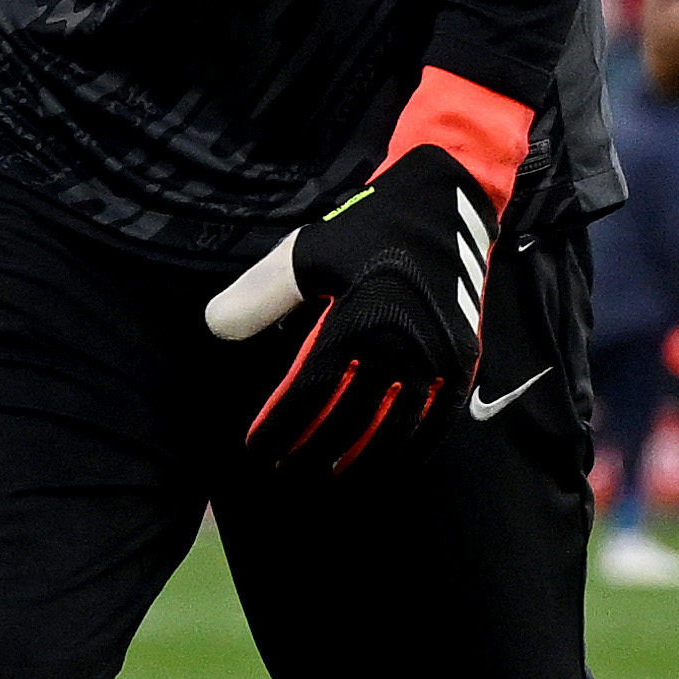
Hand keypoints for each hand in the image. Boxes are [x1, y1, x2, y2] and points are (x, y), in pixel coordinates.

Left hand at [205, 104, 513, 466]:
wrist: (448, 203)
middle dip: (313, 452)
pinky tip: (392, 461)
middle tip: (288, 473)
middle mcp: (398, 347)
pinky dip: (413, 446)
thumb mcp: (304, 251)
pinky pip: (437, 418)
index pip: (309, 395)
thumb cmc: (368, 227)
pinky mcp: (462, 359)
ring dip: (361, 458)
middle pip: (348, 421)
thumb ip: (259, 293)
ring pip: (393, 429)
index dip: (281, 429)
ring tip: (333, 476)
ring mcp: (435, 358)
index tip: (259, 451)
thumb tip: (215, 327)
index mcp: (356, 322)